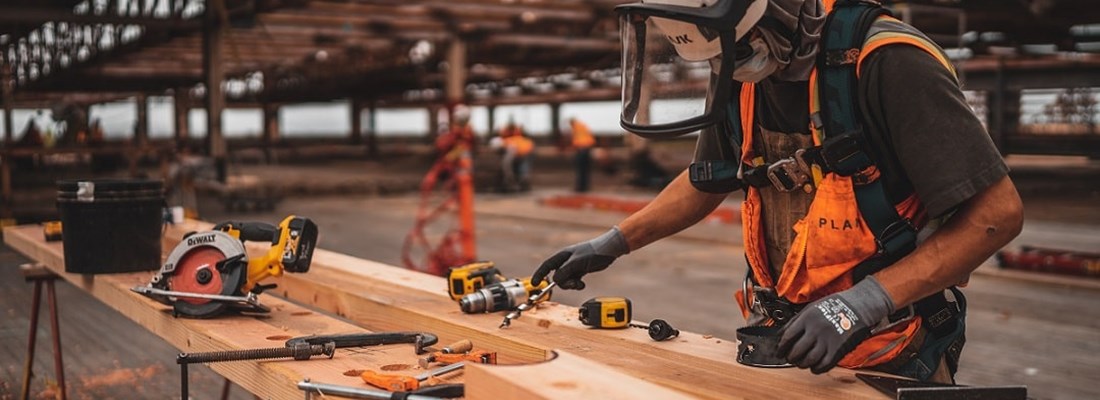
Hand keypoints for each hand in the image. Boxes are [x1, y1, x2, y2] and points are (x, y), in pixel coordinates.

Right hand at [532, 227, 629, 289]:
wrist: (609, 250)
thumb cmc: (593, 252)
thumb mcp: (577, 262)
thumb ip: (565, 271)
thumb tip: (555, 280)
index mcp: (562, 255)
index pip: (547, 266)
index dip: (539, 274)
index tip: (535, 284)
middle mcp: (566, 261)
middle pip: (557, 276)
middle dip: (563, 283)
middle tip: (573, 284)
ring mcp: (573, 266)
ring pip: (565, 280)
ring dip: (571, 285)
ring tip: (580, 284)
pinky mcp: (580, 271)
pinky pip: (573, 281)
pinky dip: (576, 284)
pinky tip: (582, 284)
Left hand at [776, 276, 894, 373]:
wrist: (857, 307)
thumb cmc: (833, 306)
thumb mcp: (811, 308)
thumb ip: (795, 321)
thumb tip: (781, 334)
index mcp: (807, 318)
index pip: (788, 337)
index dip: (781, 347)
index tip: (779, 351)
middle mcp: (816, 330)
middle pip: (797, 351)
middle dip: (790, 357)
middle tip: (790, 358)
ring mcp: (827, 340)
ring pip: (809, 360)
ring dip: (802, 364)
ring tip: (800, 362)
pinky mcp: (838, 349)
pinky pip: (824, 364)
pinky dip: (816, 369)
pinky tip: (813, 366)